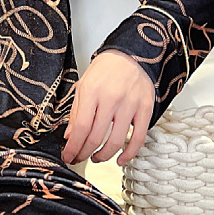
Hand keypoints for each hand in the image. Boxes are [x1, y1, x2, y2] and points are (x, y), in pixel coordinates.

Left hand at [62, 49, 154, 165]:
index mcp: (91, 92)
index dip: (73, 147)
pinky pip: (138, 138)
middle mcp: (110, 99)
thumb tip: (69, 136)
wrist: (131, 55)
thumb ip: (76, 111)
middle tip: (79, 158)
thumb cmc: (105, 70)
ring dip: (103, 156)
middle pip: (95, 137)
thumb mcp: (83, 85)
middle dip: (84, 153)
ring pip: (115, 141)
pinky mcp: (145, 109)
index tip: (68, 156)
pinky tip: (120, 160)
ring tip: (96, 158)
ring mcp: (129, 105)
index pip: (80, 127)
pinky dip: (129, 154)